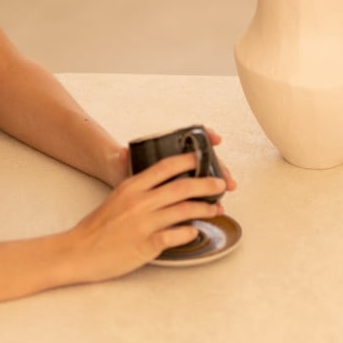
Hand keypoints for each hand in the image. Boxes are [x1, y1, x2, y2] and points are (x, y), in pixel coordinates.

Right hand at [66, 151, 228, 281]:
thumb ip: (139, 193)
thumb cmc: (96, 229)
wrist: (78, 251)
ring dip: (205, 209)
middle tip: (221, 185)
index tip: (203, 158)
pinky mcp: (147, 244)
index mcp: (131, 187)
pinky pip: (177, 235)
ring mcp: (144, 223)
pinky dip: (190, 232)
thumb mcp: (117, 200)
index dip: (188, 160)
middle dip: (207, 184)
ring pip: (184, 210)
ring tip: (216, 210)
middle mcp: (139, 201)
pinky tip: (196, 232)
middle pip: (182, 187)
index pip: (165, 167)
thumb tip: (164, 192)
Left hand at [107, 128, 236, 191]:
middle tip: (227, 178)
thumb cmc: (119, 169)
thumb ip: (121, 159)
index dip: (205, 137)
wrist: (115, 181)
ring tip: (227, 190)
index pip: (190, 139)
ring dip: (217, 182)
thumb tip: (122, 154)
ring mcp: (178, 177)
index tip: (215, 139)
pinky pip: (197, 194)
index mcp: (165, 150)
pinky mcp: (178, 193)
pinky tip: (215, 206)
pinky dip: (208, 199)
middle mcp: (175, 163)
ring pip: (204, 177)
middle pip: (204, 161)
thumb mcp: (119, 163)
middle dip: (219, 168)